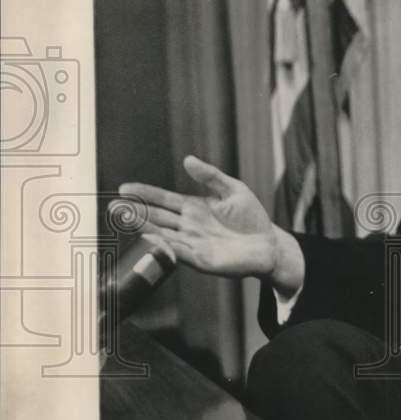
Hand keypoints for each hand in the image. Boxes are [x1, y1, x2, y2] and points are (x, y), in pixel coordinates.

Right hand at [113, 155, 303, 293]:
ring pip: (162, 234)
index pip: (163, 199)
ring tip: (124, 218)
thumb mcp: (233, 190)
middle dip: (134, 211)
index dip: (144, 194)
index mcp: (194, 208)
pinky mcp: (202, 260)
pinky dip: (165, 245)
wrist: (269, 244)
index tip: (124, 188)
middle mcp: (188, 227)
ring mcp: (193, 244)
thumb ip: (211, 176)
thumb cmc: (251, 218)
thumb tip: (188, 159)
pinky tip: (151, 237)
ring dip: (143, 227)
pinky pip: (180, 252)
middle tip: (113, 205)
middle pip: (156, 217)